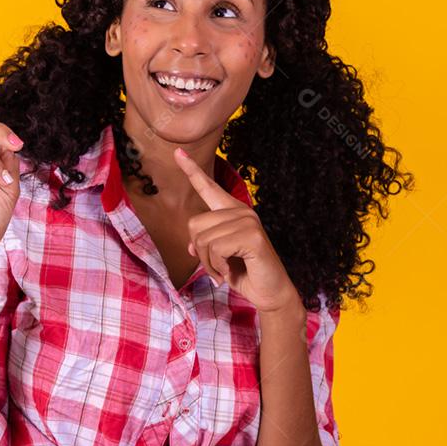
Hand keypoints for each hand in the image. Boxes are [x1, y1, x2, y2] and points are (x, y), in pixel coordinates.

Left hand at [173, 147, 301, 313]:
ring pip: (203, 239)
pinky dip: (217, 266)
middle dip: (200, 253)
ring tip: (223, 271)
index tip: (177, 152)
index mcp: (232, 212)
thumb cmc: (244, 274)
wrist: (269, 293)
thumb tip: (192, 246)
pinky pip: (216, 249)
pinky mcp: (252, 235)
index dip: (191, 170)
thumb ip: (204, 245)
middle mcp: (241, 211)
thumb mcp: (217, 258)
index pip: (208, 187)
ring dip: (209, 263)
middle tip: (216, 267)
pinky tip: (229, 273)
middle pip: (194, 224)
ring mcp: (248, 221)